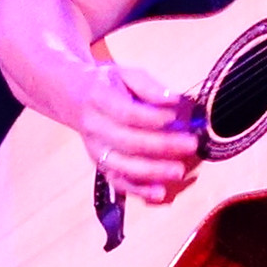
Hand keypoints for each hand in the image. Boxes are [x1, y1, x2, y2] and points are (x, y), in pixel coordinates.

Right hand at [60, 72, 205, 202]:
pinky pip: (118, 182)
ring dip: (153, 171)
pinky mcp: (101, 166)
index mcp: (99, 100)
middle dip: (161, 146)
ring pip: (122, 166)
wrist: (76, 99)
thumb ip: (149, 86)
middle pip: (127, 142)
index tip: (176, 117)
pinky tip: (160, 192)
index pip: (126, 113)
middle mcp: (94, 128)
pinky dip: (139, 190)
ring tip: (179, 170)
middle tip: (191, 144)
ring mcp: (96, 150)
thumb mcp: (127, 74)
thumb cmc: (109, 86)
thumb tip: (174, 100)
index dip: (152, 118)